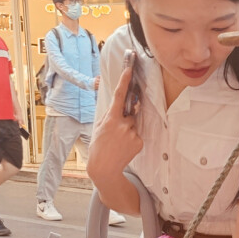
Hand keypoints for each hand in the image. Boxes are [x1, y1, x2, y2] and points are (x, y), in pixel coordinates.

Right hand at [87, 66, 143, 180]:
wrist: (105, 168)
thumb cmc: (99, 147)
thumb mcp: (99, 127)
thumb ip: (109, 116)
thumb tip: (117, 107)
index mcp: (111, 118)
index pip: (119, 95)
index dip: (124, 81)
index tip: (129, 69)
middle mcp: (123, 124)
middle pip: (129, 114)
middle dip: (124, 120)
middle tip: (114, 133)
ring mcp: (132, 133)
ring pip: (133, 125)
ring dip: (127, 130)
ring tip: (118, 143)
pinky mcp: (139, 142)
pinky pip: (137, 135)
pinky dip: (131, 139)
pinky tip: (124, 147)